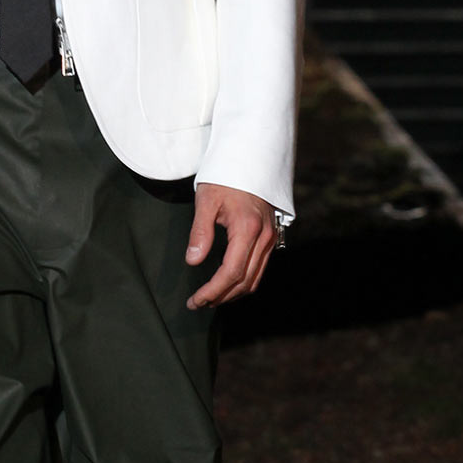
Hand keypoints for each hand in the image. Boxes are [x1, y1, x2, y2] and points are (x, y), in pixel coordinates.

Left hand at [185, 183, 279, 308]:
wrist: (250, 159)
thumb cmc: (225, 176)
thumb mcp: (206, 200)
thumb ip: (200, 232)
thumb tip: (193, 261)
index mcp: (248, 229)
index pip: (231, 272)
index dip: (213, 291)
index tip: (195, 301)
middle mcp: (264, 237)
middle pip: (244, 281)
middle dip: (220, 297)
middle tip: (198, 304)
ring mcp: (270, 238)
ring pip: (254, 279)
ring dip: (232, 293)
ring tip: (210, 298)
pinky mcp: (270, 237)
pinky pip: (259, 268)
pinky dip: (243, 282)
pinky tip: (227, 283)